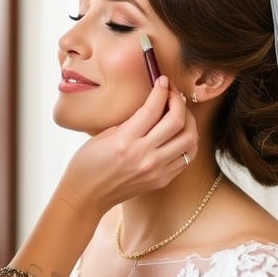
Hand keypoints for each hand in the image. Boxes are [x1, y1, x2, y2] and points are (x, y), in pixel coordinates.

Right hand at [54, 76, 197, 222]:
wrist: (87, 196)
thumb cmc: (88, 163)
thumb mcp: (104, 135)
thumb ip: (130, 122)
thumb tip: (153, 106)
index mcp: (125, 141)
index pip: (153, 109)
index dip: (162, 90)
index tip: (163, 80)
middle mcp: (144, 155)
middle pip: (177, 121)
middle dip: (178, 101)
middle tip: (173, 93)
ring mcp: (156, 170)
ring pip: (189, 140)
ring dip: (188, 121)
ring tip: (180, 113)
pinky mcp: (162, 180)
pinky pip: (187, 157)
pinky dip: (188, 141)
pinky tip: (179, 133)